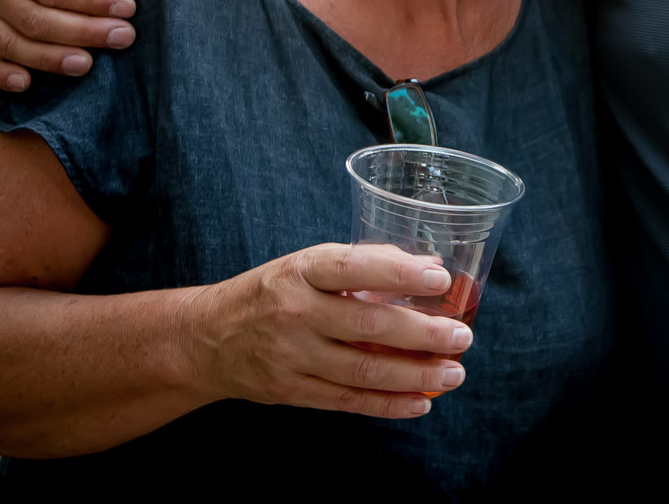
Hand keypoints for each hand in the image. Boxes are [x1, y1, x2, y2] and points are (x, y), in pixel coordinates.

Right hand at [182, 244, 473, 417]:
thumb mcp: (308, 264)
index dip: (400, 272)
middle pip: (369, 325)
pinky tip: (420, 402)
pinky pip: (348, 401)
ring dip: (415, 375)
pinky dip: (388, 404)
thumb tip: (425, 265)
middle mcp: (296, 313)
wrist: (206, 339)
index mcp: (303, 271)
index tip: (440, 277)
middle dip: (423, 334)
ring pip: (364, 370)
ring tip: (453, 373)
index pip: (355, 267)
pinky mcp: (292, 392)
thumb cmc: (273, 291)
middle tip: (462, 337)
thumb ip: (362, 265)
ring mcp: (292, 357)